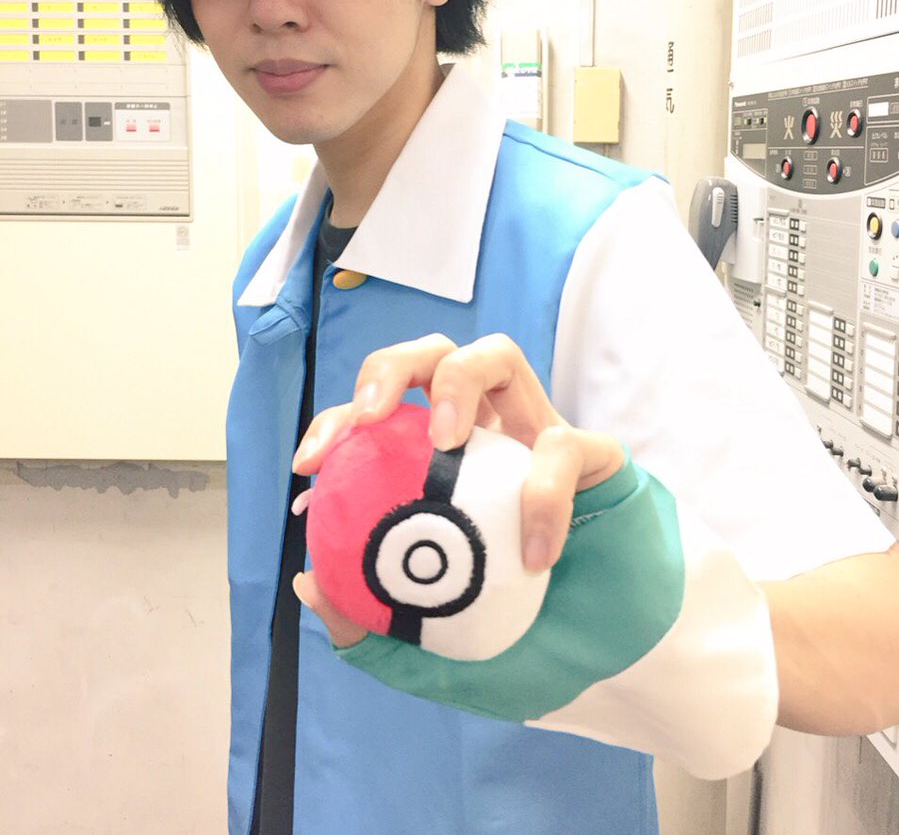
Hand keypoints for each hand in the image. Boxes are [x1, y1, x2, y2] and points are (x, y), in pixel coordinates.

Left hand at [292, 334, 624, 638]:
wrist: (617, 663)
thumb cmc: (524, 645)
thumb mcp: (433, 650)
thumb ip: (372, 626)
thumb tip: (309, 580)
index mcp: (440, 469)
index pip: (382, 417)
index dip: (338, 422)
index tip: (310, 466)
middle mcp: (485, 438)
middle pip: (431, 356)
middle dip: (390, 368)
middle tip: (367, 417)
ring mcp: (538, 437)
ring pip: (495, 356)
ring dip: (459, 380)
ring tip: (444, 437)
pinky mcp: (595, 456)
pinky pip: (564, 448)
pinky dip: (543, 495)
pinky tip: (532, 555)